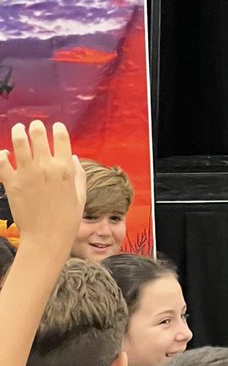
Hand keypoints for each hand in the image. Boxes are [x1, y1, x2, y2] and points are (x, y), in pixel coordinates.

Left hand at [0, 122, 84, 251]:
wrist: (47, 238)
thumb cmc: (67, 220)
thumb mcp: (81, 196)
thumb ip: (79, 175)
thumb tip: (73, 158)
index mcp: (65, 169)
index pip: (61, 137)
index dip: (58, 129)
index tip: (55, 127)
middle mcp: (46, 167)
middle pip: (38, 134)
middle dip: (35, 127)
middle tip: (34, 126)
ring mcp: (27, 174)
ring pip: (19, 142)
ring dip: (18, 132)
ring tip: (18, 130)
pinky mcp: (11, 183)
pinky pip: (2, 162)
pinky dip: (2, 155)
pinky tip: (4, 154)